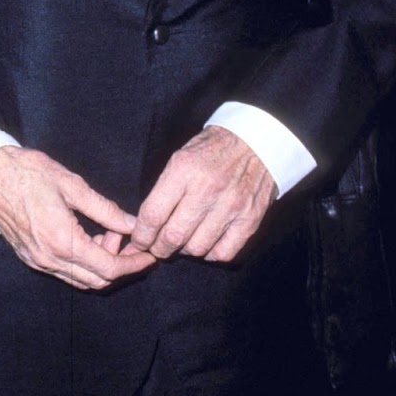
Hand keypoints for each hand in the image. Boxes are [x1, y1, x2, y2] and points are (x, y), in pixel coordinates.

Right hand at [0, 146, 151, 289]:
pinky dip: (84, 263)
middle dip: (120, 265)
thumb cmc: (28, 173)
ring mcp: (38, 262)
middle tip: (128, 238)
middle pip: (98, 280)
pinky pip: (65, 273)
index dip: (134, 264)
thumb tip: (133, 224)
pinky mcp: (31, 258)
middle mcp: (50, 259)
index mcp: (62, 241)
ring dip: (101, 265)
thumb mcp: (72, 186)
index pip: (108, 268)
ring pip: (82, 280)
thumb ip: (105, 210)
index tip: (149, 254)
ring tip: (106, 233)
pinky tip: (87, 238)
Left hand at [133, 126, 275, 262]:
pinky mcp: (250, 219)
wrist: (256, 141)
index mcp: (184, 170)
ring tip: (182, 242)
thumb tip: (142, 223)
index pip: (153, 214)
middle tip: (157, 248)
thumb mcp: (180, 157)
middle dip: (159, 248)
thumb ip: (162, 190)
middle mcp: (207, 190)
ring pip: (197, 248)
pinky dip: (210, 254)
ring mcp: (231, 206)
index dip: (141, 235)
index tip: (139, 240)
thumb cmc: (212, 149)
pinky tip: (206, 244)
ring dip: (184, 251)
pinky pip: (224, 253)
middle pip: (173, 236)